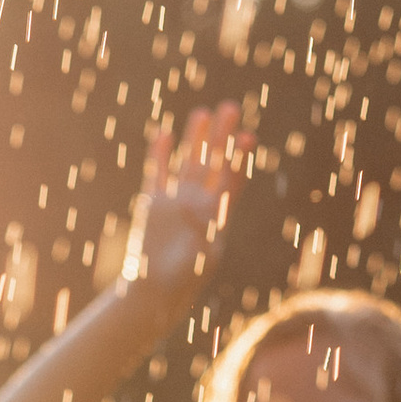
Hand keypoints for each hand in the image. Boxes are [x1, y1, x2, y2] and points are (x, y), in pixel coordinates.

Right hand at [125, 106, 239, 299]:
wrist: (153, 293)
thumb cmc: (181, 282)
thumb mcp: (200, 258)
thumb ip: (204, 231)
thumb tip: (201, 208)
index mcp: (217, 216)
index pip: (232, 180)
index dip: (240, 158)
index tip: (248, 137)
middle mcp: (198, 204)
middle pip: (213, 163)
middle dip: (221, 137)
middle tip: (230, 108)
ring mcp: (175, 201)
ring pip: (187, 163)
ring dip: (195, 139)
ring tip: (202, 112)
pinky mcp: (152, 203)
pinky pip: (157, 173)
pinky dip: (160, 154)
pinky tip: (164, 134)